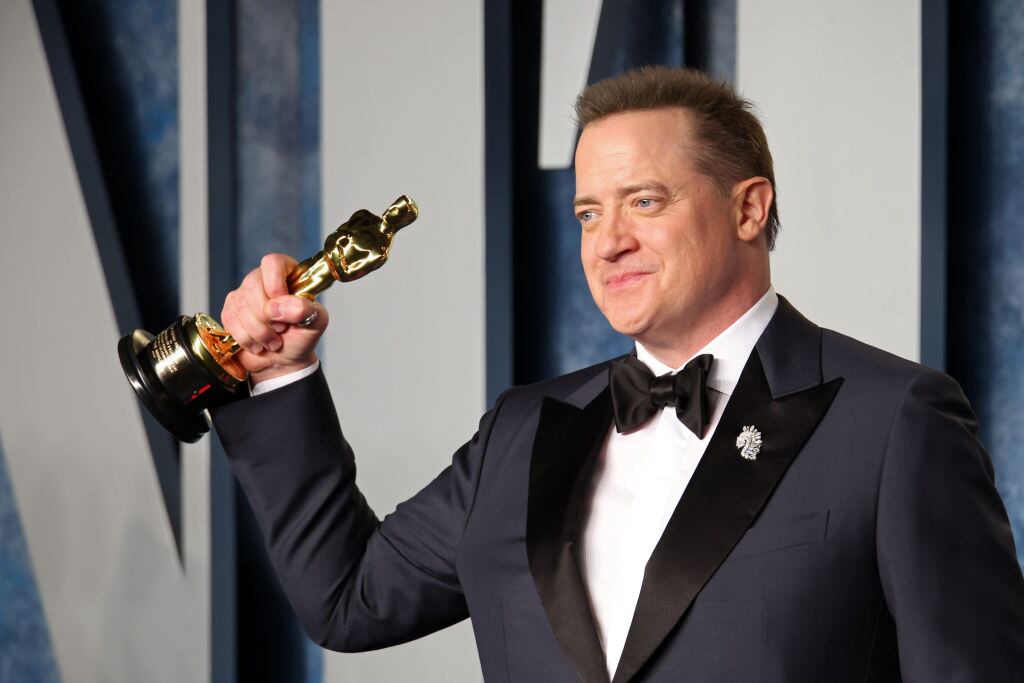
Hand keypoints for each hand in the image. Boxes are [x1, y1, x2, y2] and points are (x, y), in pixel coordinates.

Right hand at [220, 253, 328, 384]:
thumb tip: (279, 305)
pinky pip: (231, 322)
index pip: (273, 262)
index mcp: (287, 273)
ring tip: (274, 341)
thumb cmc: (301, 336)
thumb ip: (307, 309)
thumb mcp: (316, 322)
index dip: (275, 284)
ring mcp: (243, 294)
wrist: (284, 361)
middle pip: (253, 285)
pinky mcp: (229, 311)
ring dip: (261, 332)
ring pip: (242, 306)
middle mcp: (262, 279)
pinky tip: (259, 344)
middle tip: (282, 329)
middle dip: (269, 316)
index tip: (284, 304)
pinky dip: (248, 339)